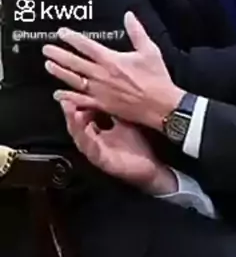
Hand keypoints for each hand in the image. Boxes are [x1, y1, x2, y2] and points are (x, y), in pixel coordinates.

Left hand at [43, 11, 184, 128]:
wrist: (161, 105)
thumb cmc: (156, 78)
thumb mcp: (149, 50)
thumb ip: (137, 32)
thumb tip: (129, 16)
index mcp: (111, 60)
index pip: (86, 46)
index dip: (72, 38)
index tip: (62, 33)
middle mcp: (102, 75)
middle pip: (75, 62)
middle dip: (59, 54)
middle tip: (47, 49)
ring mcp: (100, 91)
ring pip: (74, 80)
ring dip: (59, 72)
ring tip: (48, 66)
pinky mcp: (102, 104)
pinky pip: (81, 100)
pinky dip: (68, 97)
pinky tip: (58, 94)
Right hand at [59, 100, 177, 193]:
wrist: (150, 168)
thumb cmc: (136, 146)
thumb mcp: (123, 121)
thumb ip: (112, 108)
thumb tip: (105, 88)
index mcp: (95, 132)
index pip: (81, 115)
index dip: (75, 104)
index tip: (70, 90)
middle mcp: (92, 143)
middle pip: (76, 126)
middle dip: (70, 112)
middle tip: (64, 99)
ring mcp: (96, 153)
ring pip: (81, 138)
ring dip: (75, 125)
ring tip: (72, 112)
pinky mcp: (103, 162)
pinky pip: (93, 150)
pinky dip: (88, 140)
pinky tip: (87, 130)